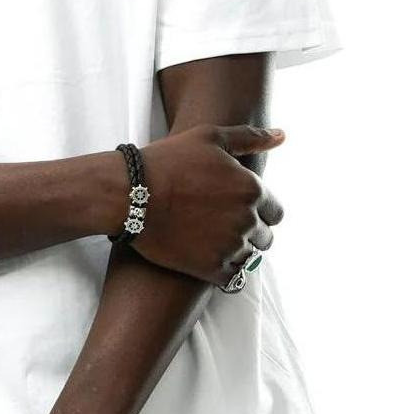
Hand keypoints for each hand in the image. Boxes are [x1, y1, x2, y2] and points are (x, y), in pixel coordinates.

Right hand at [133, 123, 286, 284]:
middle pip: (265, 238)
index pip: (275, 212)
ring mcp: (231, 246)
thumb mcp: (210, 137)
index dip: (258, 211)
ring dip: (235, 252)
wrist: (130, 195)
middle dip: (249, 233)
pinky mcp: (212, 268)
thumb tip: (282, 135)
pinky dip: (223, 272)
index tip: (235, 210)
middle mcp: (247, 219)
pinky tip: (206, 261)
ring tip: (210, 243)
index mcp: (252, 189)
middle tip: (220, 227)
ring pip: (249, 258)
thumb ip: (250, 138)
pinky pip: (232, 278)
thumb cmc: (168, 161)